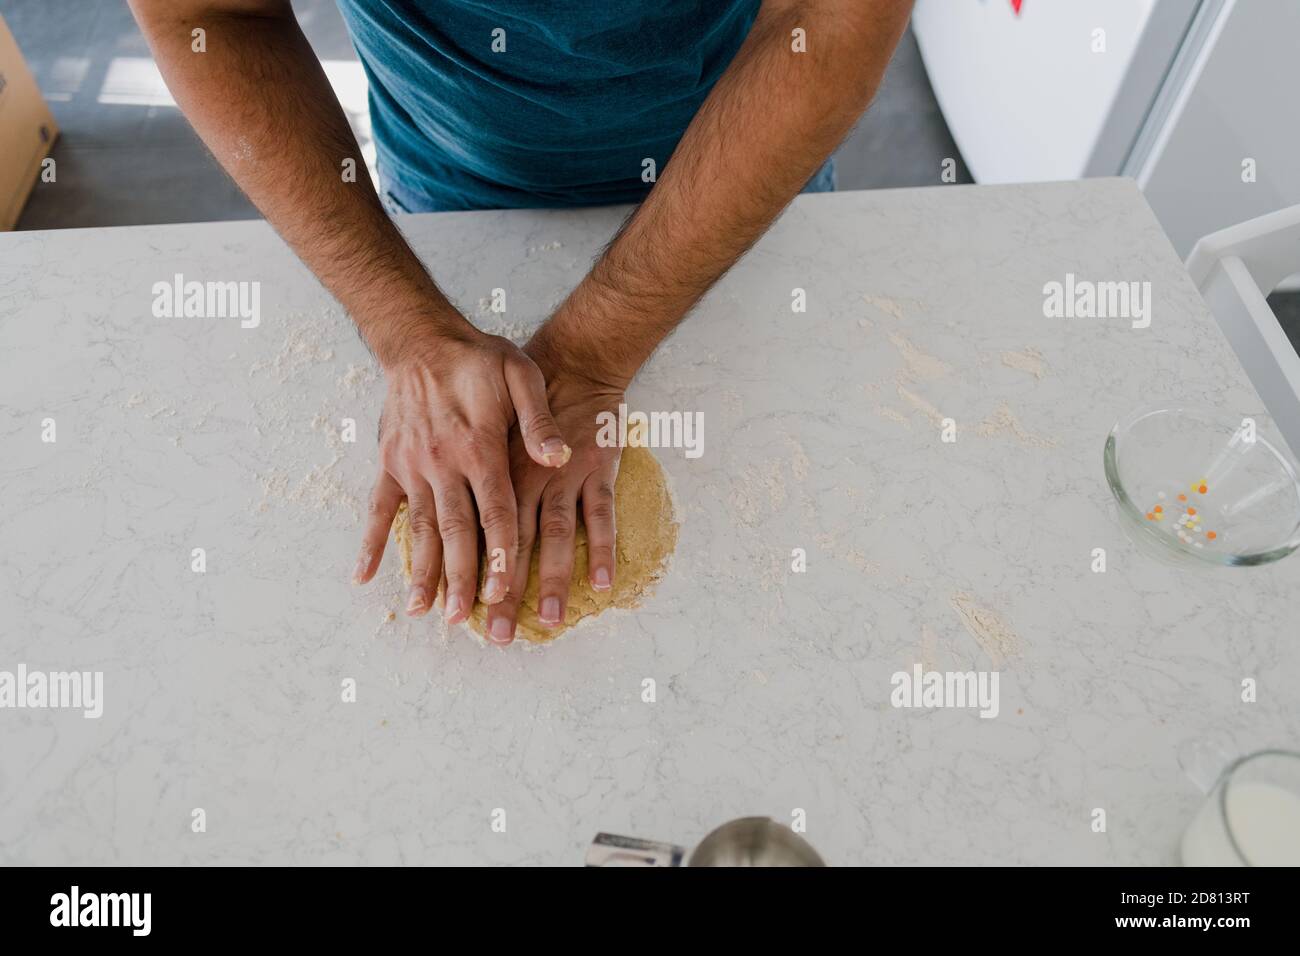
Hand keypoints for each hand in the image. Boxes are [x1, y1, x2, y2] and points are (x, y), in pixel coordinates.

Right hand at [351, 317, 570, 628]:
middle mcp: (443, 463)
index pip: (495, 513)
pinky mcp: (390, 462)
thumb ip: (539, 420)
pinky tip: (363, 575)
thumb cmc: (479, 358)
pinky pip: (377, 508)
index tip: (504, 593)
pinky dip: (370, 542)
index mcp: (480, 448)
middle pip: (455, 532)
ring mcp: (412, 466)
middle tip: (462, 620)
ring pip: (418, 528)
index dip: (501, 555)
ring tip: (421, 611)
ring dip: (419, 571)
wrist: (422, 338)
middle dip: (460, 579)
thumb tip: (559, 456)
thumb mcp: (521, 375)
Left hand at [483, 354, 626, 644]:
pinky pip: (602, 514)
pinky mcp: (599, 470)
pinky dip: (603, 547)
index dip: (473, 576)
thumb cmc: (524, 399)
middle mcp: (528, 480)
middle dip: (506, 592)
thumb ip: (468, 466)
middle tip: (499, 637)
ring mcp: (566, 477)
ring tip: (548, 619)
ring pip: (556, 536)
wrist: (575, 361)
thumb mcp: (484, 426)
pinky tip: (601, 583)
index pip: (481, 535)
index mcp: (496, 474)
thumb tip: (441, 516)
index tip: (463, 615)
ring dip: (551, 577)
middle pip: (514, 545)